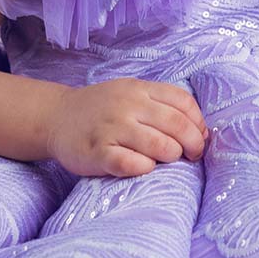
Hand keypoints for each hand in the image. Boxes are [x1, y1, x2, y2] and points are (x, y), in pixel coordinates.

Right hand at [48, 77, 210, 178]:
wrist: (56, 117)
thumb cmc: (102, 110)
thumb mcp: (131, 94)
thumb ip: (163, 106)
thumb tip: (203, 133)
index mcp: (139, 89)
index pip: (183, 102)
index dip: (199, 123)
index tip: (199, 138)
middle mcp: (127, 105)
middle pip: (177, 126)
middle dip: (193, 145)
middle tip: (191, 156)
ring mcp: (112, 128)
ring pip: (159, 146)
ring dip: (171, 157)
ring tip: (165, 160)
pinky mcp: (97, 152)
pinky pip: (131, 164)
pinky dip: (145, 168)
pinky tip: (143, 167)